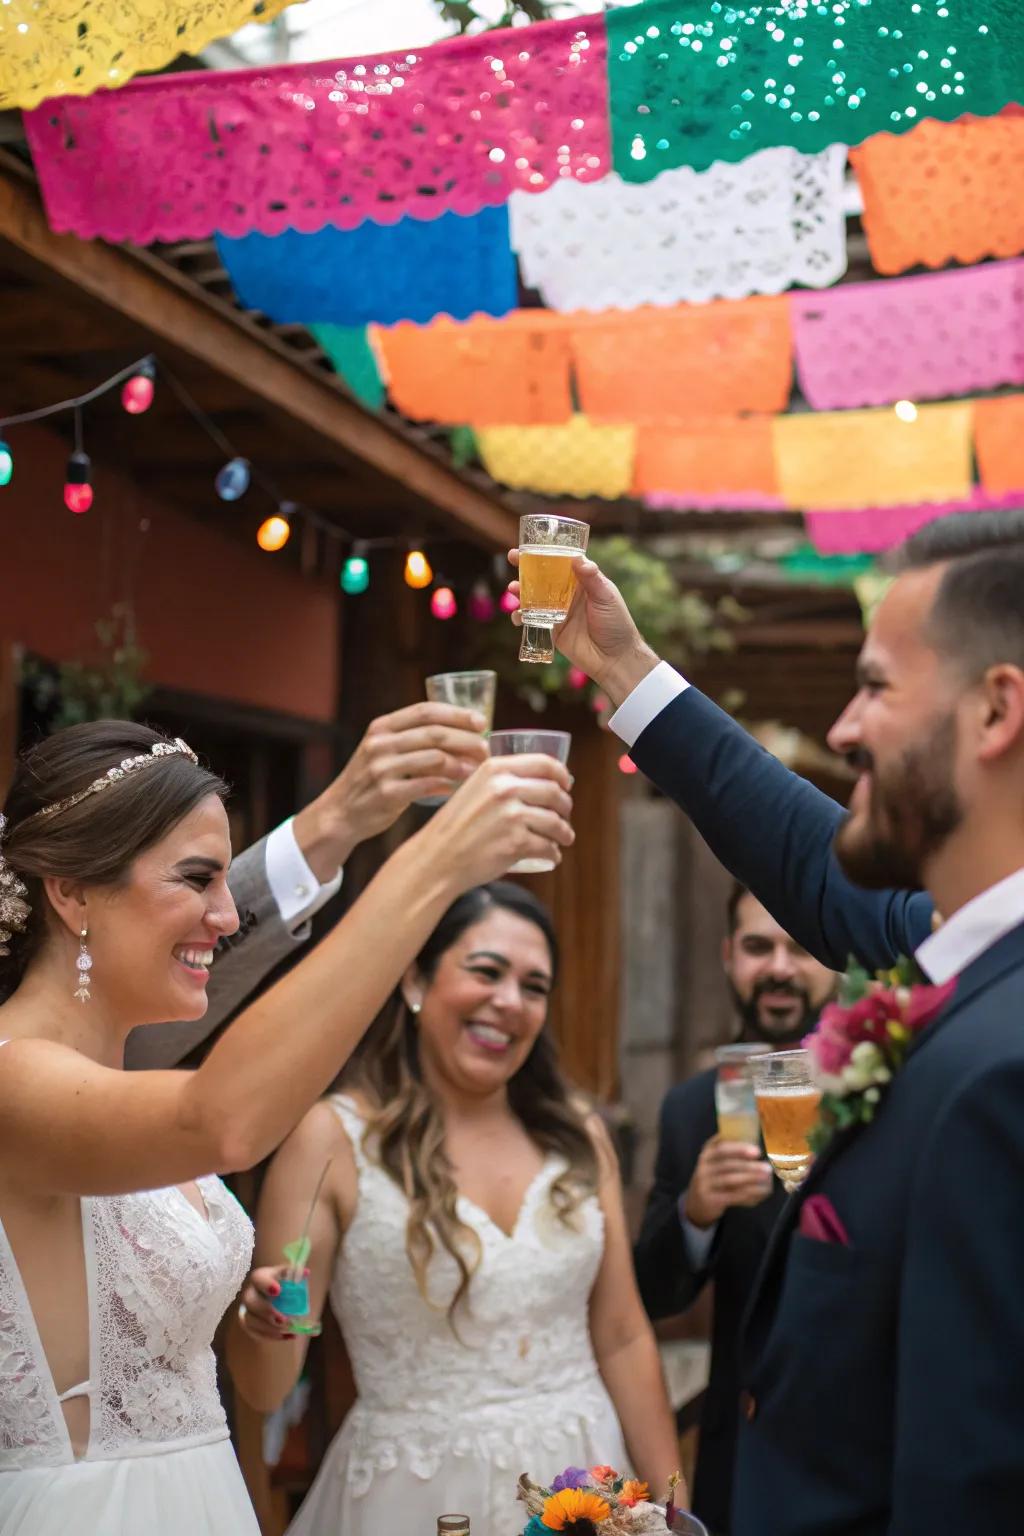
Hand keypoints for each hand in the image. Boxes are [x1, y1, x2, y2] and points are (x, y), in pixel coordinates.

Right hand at [237, 1265, 300, 1341]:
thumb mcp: (288, 1276)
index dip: (266, 1284)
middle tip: (283, 1319)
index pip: (258, 1278)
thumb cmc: (281, 1283)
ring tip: (287, 1330)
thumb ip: (296, 1274)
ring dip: (269, 1328)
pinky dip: (271, 1337)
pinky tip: (287, 1336)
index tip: (278, 1291)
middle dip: (266, 1311)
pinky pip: (255, 1333)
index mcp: (259, 1278)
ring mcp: (247, 1310)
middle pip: (250, 1301)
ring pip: (250, 1320)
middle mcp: (250, 1293)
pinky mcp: (248, 1324)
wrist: (271, 1296)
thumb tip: (306, 1273)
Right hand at [292, 703, 489, 879]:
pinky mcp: (386, 794)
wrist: (340, 812)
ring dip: (462, 763)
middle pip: (435, 733)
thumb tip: (464, 734)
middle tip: (486, 749)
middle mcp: (380, 744)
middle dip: (466, 739)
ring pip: (435, 758)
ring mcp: (382, 769)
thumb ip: (413, 740)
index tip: (481, 721)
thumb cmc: (372, 780)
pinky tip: (457, 788)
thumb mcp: (384, 751)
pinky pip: (426, 785)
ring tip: (476, 769)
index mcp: (382, 727)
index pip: (425, 711)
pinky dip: (447, 785)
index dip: (457, 713)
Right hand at [422, 754, 573, 891]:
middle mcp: (505, 788)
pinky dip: (554, 853)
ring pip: (556, 822)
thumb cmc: (455, 827)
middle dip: (566, 806)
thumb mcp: (473, 789)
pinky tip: (552, 855)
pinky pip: (548, 847)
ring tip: (564, 838)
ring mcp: (511, 816)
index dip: (562, 774)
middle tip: (564, 816)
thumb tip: (538, 782)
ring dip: (565, 832)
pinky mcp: (516, 843)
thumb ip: (499, 781)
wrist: (436, 858)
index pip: (544, 763)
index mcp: (495, 769)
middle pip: (554, 792)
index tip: (566, 785)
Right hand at [506, 552, 658, 706]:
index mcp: (582, 582)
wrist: (615, 659)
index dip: (545, 553)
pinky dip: (522, 617)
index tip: (531, 545)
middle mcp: (568, 594)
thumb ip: (591, 578)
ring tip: (513, 589)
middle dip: (525, 568)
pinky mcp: (552, 629)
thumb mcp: (606, 597)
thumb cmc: (617, 624)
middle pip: (543, 577)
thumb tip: (576, 557)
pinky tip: (517, 616)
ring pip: (534, 597)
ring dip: (520, 592)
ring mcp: (558, 612)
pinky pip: (533, 620)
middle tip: (512, 557)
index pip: (560, 563)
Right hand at [683, 1137, 773, 1227]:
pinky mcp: (711, 1199)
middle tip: (767, 1168)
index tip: (757, 1151)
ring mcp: (705, 1184)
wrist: (696, 1201)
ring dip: (750, 1179)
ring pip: (730, 1180)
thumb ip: (730, 1153)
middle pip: (728, 1164)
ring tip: (765, 1179)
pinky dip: (747, 1194)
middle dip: (749, 1166)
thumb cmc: (713, 1177)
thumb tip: (756, 1149)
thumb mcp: (715, 1162)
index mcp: (707, 1153)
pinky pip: (731, 1196)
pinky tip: (759, 1193)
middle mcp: (704, 1167)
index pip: (722, 1147)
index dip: (739, 1148)